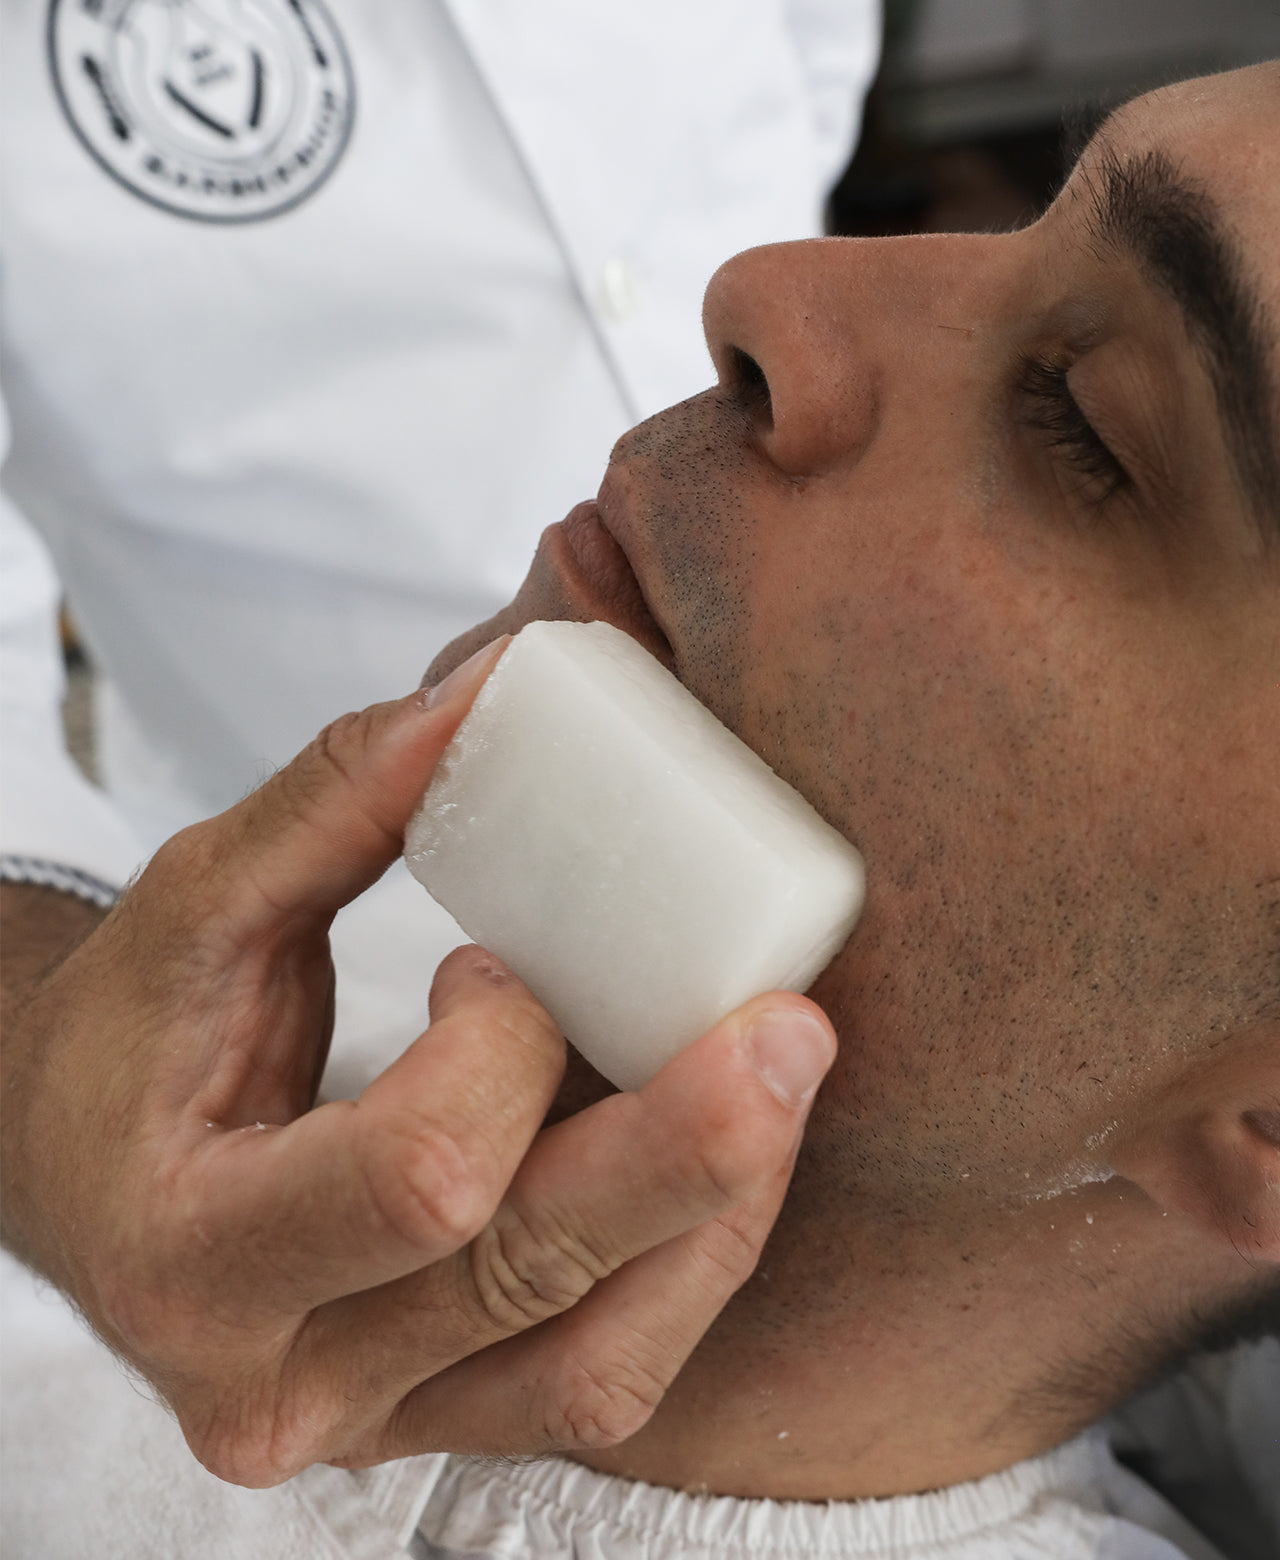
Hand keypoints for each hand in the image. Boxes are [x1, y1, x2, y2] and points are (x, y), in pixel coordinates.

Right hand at [0, 640, 836, 1485]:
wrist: (86, 1182)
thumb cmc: (128, 1048)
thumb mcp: (199, 905)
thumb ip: (338, 798)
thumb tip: (493, 688)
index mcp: (194, 1257)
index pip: (415, 1177)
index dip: (503, 1054)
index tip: (498, 962)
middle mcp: (286, 1380)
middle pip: (531, 1276)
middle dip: (686, 1147)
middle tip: (795, 1030)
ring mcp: (378, 1419)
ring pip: (601, 1363)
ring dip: (715, 1216)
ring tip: (781, 1083)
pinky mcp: (446, 1416)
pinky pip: (605, 1374)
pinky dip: (687, 1265)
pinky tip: (724, 1158)